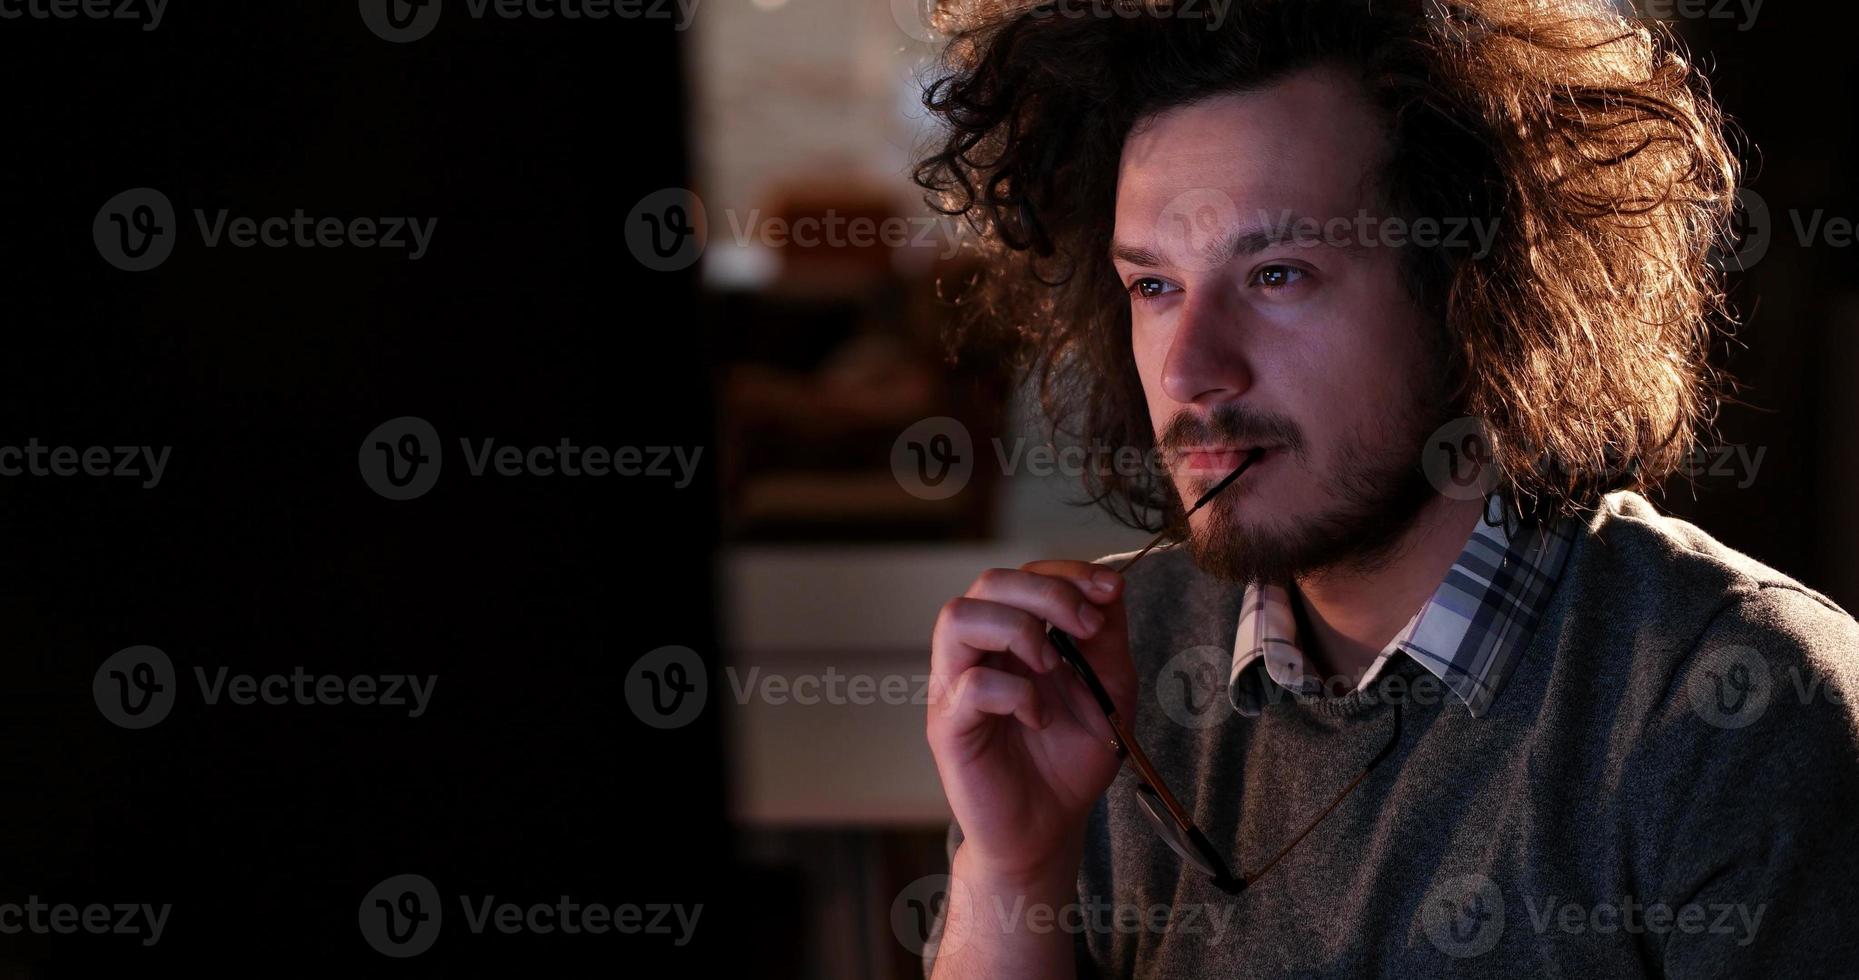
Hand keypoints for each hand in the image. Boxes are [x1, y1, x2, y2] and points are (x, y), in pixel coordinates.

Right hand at [926, 559, 1133, 885]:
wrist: (1049, 829)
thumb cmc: (1070, 760)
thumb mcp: (1108, 688)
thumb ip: (1106, 637)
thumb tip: (1110, 584)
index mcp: (1011, 636)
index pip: (1023, 575)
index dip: (1065, 572)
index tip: (1108, 591)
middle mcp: (977, 652)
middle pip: (988, 583)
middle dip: (1046, 592)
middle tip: (1087, 626)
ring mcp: (955, 686)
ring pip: (958, 618)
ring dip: (1017, 629)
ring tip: (1052, 664)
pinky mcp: (948, 726)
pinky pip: (969, 686)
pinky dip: (1014, 693)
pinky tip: (1039, 717)